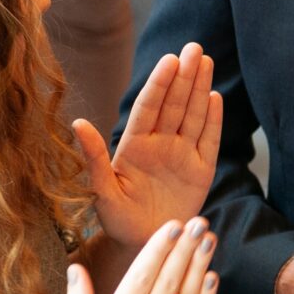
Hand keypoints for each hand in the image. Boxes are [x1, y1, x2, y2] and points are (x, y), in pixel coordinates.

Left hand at [78, 48, 223, 253]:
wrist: (144, 244)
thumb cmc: (118, 220)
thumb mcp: (102, 192)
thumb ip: (95, 158)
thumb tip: (78, 123)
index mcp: (134, 146)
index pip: (148, 108)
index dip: (159, 84)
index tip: (169, 60)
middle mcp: (159, 145)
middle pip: (174, 105)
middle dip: (184, 76)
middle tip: (194, 49)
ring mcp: (181, 156)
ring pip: (192, 116)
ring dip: (199, 89)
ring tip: (205, 61)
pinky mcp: (200, 171)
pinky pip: (208, 141)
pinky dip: (212, 120)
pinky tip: (215, 98)